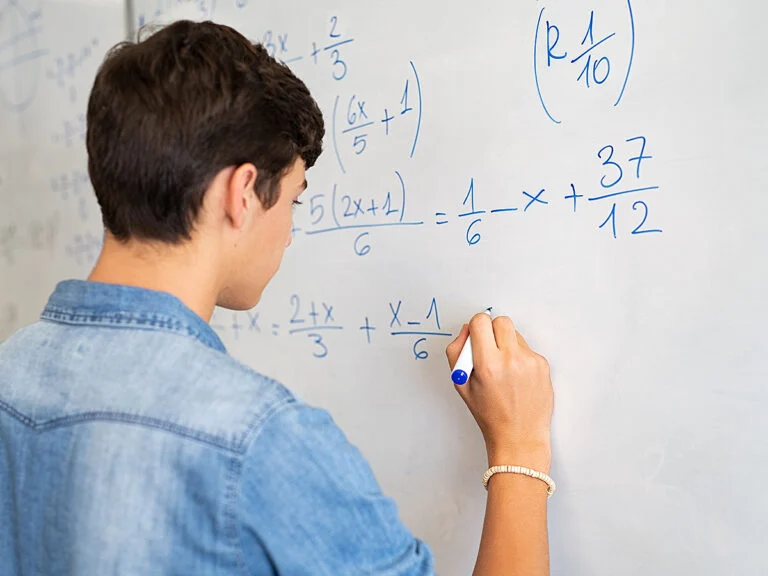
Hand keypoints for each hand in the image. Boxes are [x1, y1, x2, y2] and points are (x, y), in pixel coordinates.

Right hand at [446, 314, 552, 472]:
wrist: (519, 436)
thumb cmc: (489, 414)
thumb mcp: (461, 384)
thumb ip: (457, 352)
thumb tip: (467, 330)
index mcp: (487, 364)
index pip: (481, 321)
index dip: (476, 326)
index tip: (476, 336)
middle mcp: (511, 359)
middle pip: (501, 321)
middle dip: (492, 330)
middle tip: (489, 348)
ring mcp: (530, 361)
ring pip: (515, 334)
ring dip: (507, 343)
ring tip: (504, 368)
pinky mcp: (543, 365)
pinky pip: (527, 349)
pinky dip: (520, 357)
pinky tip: (516, 377)